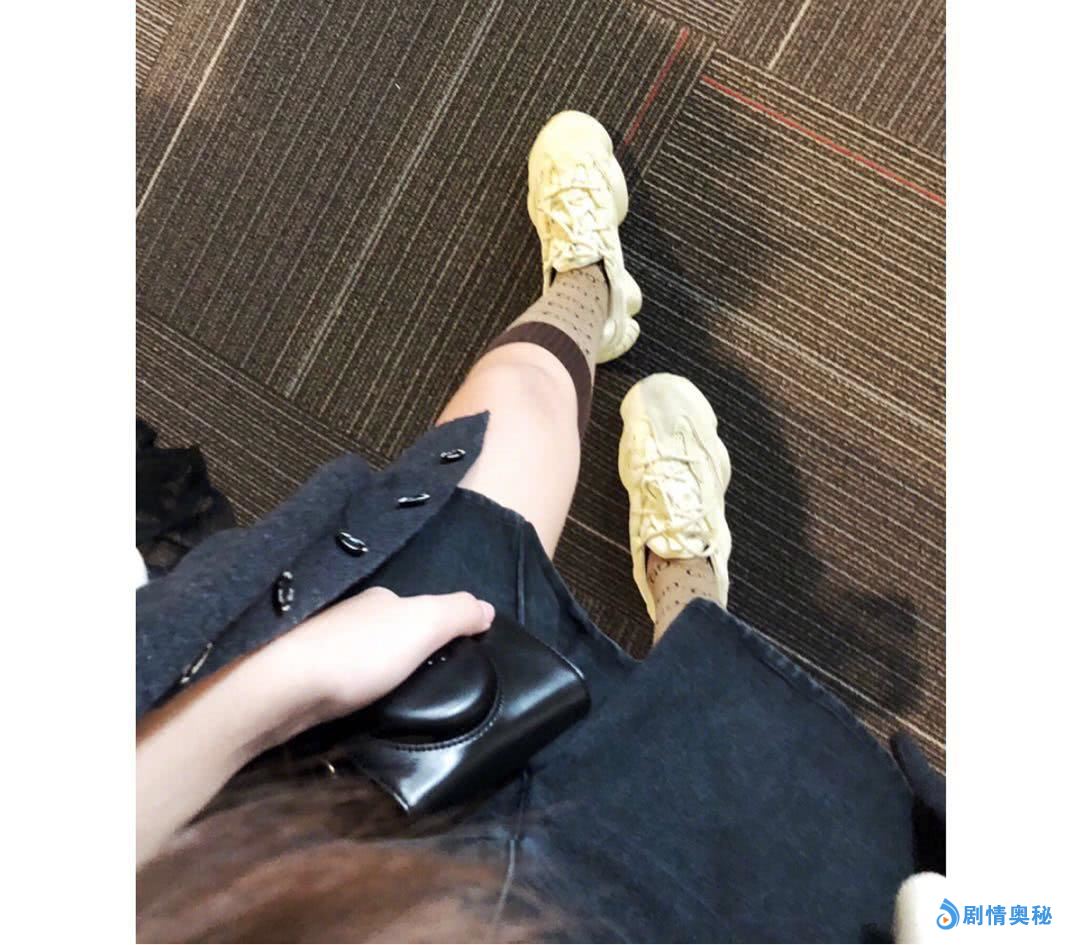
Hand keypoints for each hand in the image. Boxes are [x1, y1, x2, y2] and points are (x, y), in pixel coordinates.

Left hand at [267, 586, 495, 733]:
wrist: (281, 688)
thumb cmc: (358, 654)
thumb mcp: (423, 624)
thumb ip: (457, 613)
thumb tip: (487, 608)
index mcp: (381, 600)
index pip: (420, 610)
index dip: (440, 631)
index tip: (455, 660)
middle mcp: (351, 615)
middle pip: (391, 632)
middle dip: (408, 653)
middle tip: (431, 685)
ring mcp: (323, 644)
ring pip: (365, 655)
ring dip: (380, 672)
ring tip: (399, 700)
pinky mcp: (304, 676)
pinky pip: (344, 679)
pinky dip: (357, 688)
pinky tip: (361, 705)